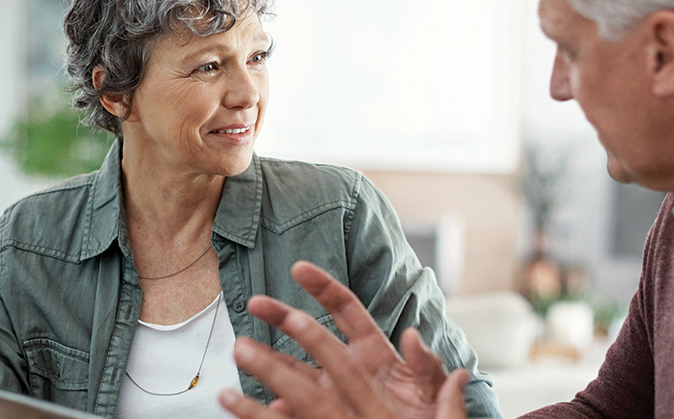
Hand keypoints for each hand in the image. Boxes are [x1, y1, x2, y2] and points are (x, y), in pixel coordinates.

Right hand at [218, 260, 469, 418]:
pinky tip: (261, 404)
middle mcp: (347, 368)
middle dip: (281, 317)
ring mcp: (331, 395)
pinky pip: (294, 413)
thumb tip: (412, 336)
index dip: (323, 287)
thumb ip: (426, 365)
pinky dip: (275, 410)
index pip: (346, 310)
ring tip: (241, 350)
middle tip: (256, 303)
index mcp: (375, 351)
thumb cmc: (430, 417)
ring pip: (292, 373)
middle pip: (309, 335)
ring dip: (268, 361)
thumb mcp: (432, 390)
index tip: (299, 269)